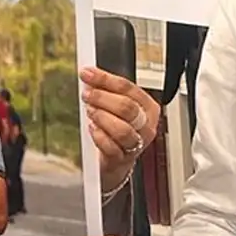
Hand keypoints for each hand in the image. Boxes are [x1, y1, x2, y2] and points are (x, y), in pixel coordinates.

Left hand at [82, 66, 160, 193]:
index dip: (106, 79)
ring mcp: (136, 144)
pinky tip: (92, 129)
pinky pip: (111, 147)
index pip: (128, 88)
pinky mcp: (122, 159)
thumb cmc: (119, 130)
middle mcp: (146, 126)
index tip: (88, 74)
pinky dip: (99, 136)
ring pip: (122, 129)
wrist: (116, 161)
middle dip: (103, 98)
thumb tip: (91, 77)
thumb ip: (109, 92)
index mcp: (148, 108)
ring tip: (90, 112)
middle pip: (127, 107)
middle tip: (87, 94)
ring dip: (102, 117)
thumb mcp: (119, 108)